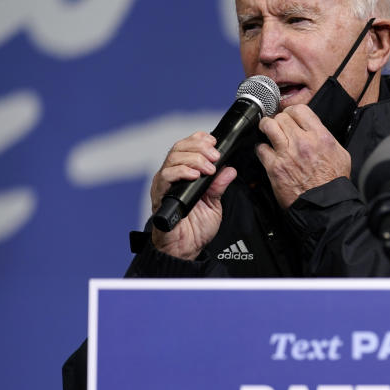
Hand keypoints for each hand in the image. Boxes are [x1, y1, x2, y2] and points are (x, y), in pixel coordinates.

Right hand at [149, 131, 236, 259]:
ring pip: (173, 158)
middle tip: (215, 156)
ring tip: (208, 168)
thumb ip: (219, 186)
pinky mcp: (160, 195)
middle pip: (180, 148)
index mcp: (185, 175)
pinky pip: (165, 176)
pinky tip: (193, 175)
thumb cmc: (196, 229)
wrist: (186, 249)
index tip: (214, 142)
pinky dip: (180, 172)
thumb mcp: (214, 204)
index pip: (188, 147)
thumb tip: (229, 170)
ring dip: (194, 159)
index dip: (199, 140)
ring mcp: (165, 185)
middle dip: (200, 148)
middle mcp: (173, 177)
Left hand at [256, 105, 351, 208]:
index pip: (299, 110)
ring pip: (268, 126)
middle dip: (279, 120)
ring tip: (267, 131)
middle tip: (278, 126)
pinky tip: (266, 151)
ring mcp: (286, 154)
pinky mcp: (275, 167)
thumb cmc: (333, 182)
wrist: (325, 205)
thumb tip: (317, 130)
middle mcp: (302, 142)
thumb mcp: (341, 154)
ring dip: (266, 127)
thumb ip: (326, 138)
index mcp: (320, 136)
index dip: (292, 112)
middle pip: (282, 117)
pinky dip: (261, 148)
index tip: (290, 117)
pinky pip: (260, 148)